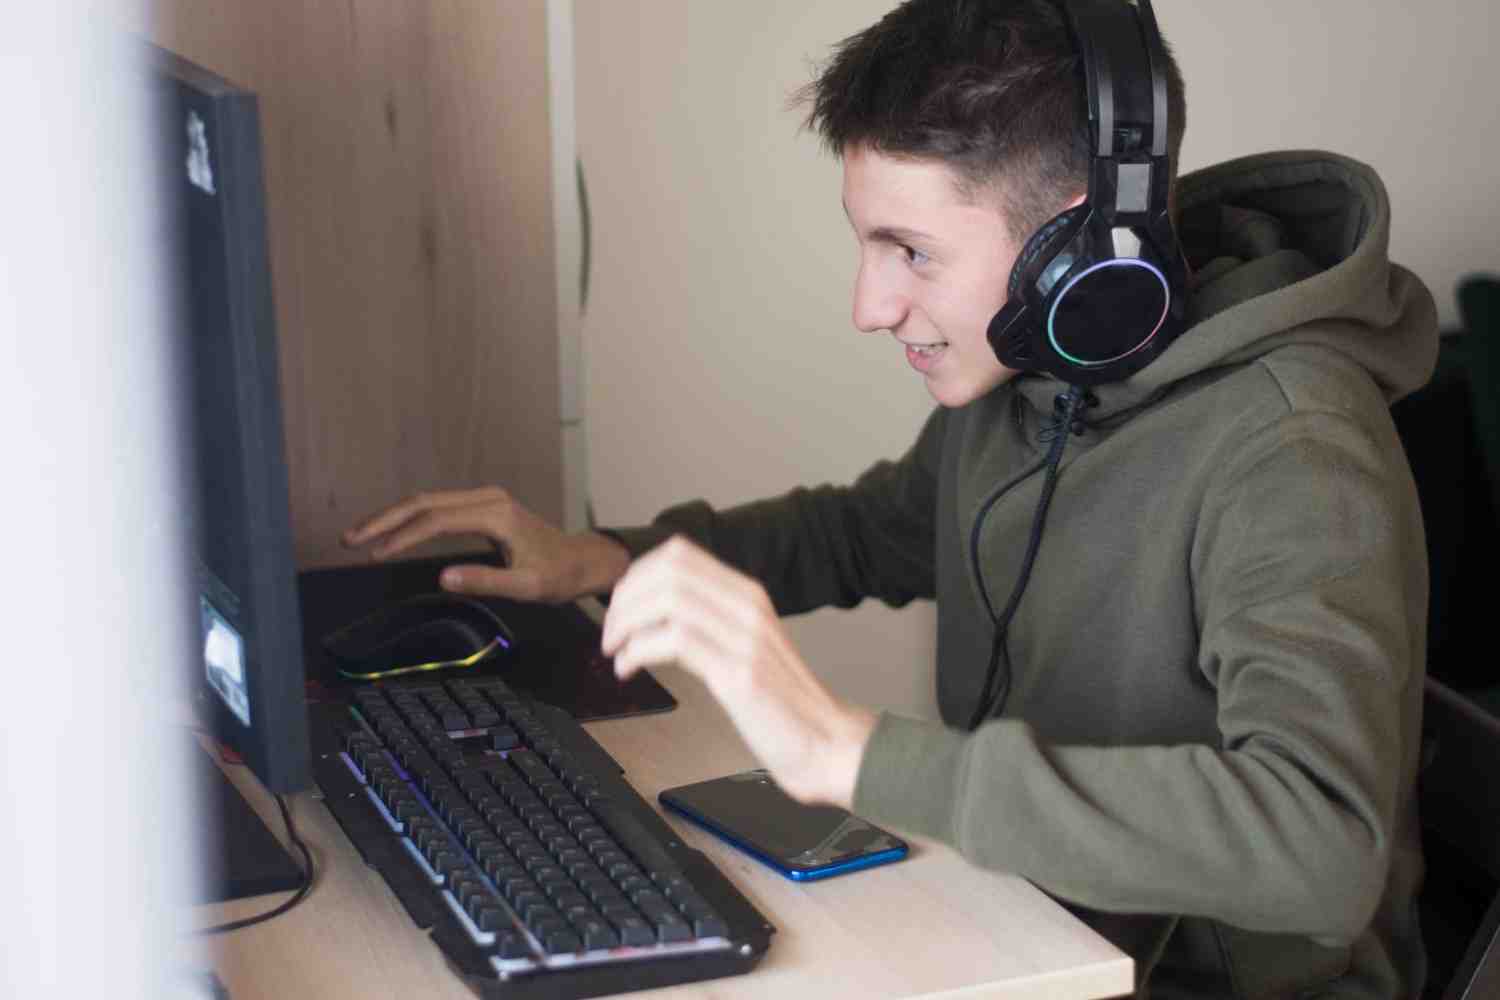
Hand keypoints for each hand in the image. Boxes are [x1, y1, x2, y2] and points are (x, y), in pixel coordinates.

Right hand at [341, 486, 629, 603]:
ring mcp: (484, 500)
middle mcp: (488, 499)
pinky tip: (389, 534)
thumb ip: (486, 581)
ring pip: (427, 502)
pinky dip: (409, 519)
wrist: (579, 561)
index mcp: (496, 514)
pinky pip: (437, 508)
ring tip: (359, 536)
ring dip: (392, 518)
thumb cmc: (557, 576)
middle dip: (384, 520)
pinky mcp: (481, 507)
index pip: (436, 520)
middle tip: (349, 539)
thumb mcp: (527, 586)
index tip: (375, 553)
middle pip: (424, 502)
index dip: (402, 536)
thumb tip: (443, 577)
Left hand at [600, 536, 875, 807]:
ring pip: (669, 600)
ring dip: (627, 624)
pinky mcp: (741, 672)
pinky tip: (630, 669)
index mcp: (748, 595)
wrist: (825, 743)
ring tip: (616, 651)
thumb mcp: (746, 647)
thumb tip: (654, 614)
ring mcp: (747, 637)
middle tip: (611, 631)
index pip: (680, 554)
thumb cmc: (782, 705)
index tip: (619, 604)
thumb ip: (711, 623)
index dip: (636, 574)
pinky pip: (675, 641)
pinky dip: (638, 650)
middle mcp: (748, 607)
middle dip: (625, 598)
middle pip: (669, 571)